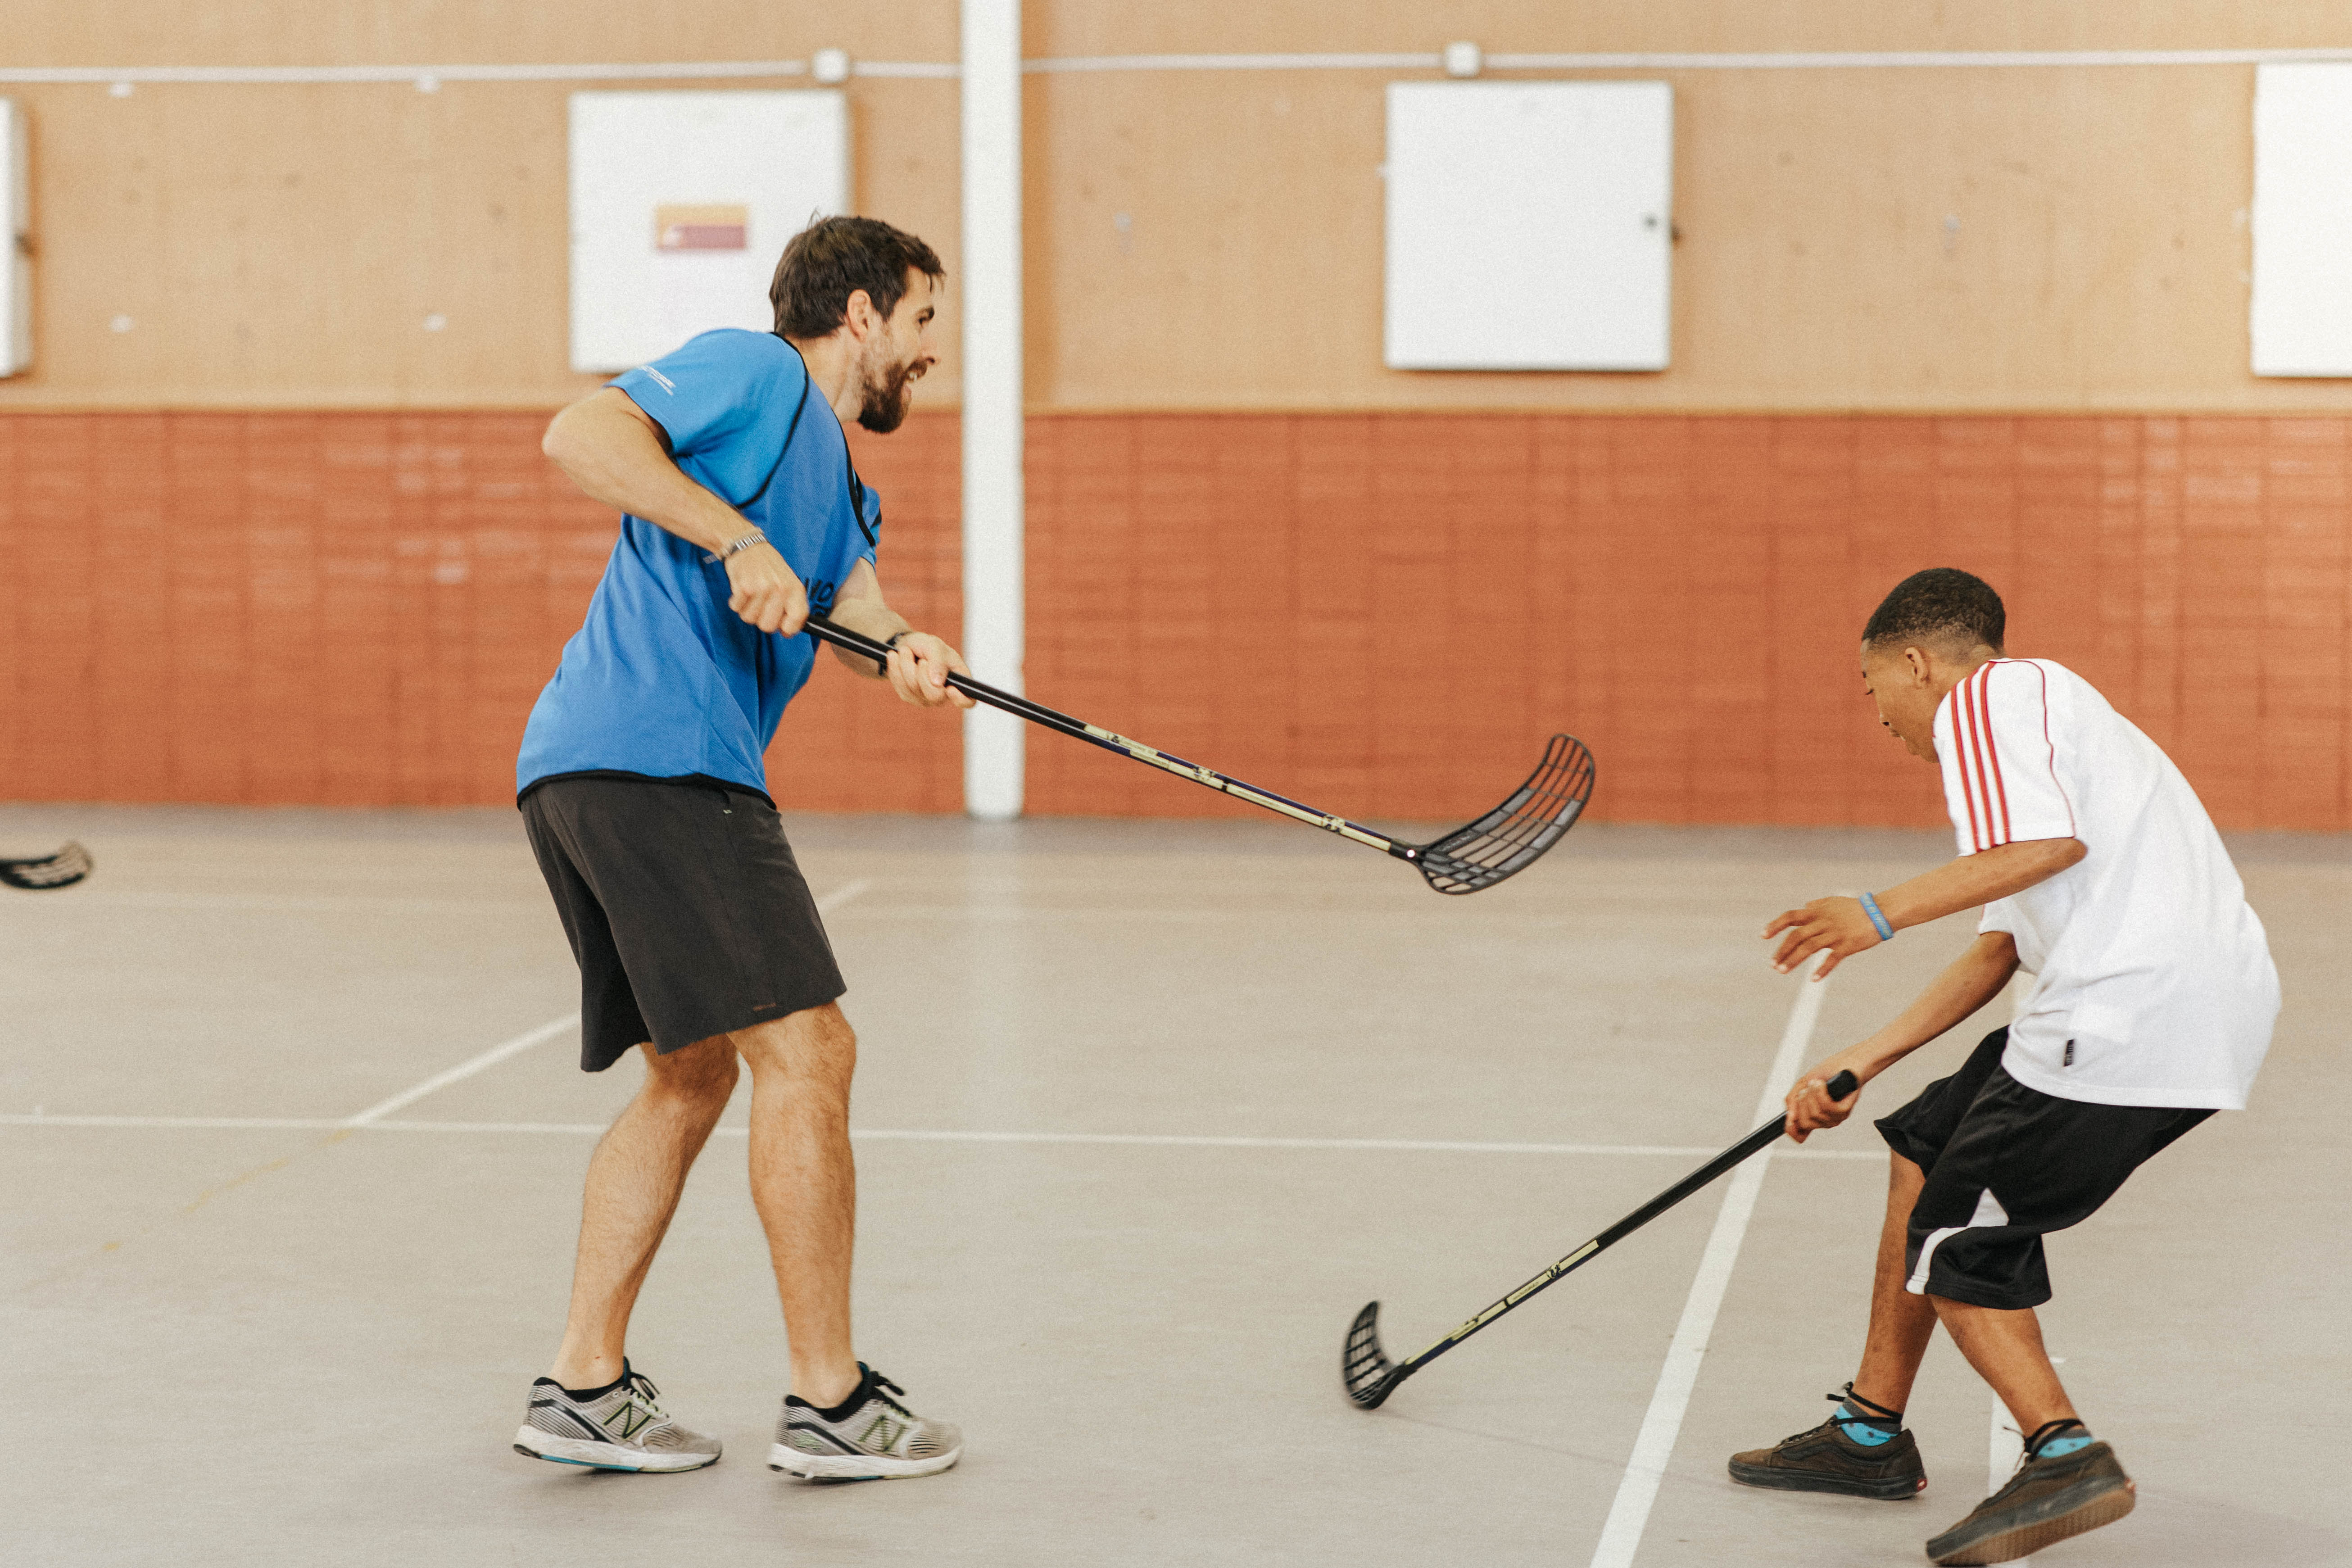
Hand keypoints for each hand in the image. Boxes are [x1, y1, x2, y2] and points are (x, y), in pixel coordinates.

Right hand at [725, 542, 807, 634]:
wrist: (746, 545)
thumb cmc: (768, 565)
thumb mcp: (789, 580)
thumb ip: (791, 604)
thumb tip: (789, 630)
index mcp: (795, 588)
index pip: (798, 619)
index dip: (789, 629)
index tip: (783, 628)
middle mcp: (780, 589)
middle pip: (769, 626)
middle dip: (762, 620)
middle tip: (761, 606)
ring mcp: (761, 588)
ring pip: (750, 619)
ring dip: (747, 610)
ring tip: (751, 594)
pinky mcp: (743, 587)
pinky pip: (737, 609)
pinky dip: (737, 603)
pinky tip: (742, 590)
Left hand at [881, 632, 974, 709]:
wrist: (906, 646)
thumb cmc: (927, 646)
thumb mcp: (935, 645)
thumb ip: (938, 662)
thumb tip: (938, 682)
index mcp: (958, 680)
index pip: (968, 701)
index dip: (961, 699)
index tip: (950, 688)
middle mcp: (944, 694)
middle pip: (935, 696)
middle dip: (923, 674)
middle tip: (920, 659)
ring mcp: (926, 698)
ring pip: (914, 689)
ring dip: (906, 666)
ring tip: (905, 651)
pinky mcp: (909, 696)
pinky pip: (901, 687)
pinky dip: (896, 669)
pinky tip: (896, 658)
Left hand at [1763, 895, 1882, 977]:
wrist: (1880, 912)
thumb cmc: (1855, 908)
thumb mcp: (1833, 902)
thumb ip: (1817, 905)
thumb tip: (1805, 907)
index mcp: (1817, 912)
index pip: (1790, 916)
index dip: (1775, 925)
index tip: (1763, 936)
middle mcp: (1823, 922)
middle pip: (1796, 936)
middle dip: (1782, 951)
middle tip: (1772, 964)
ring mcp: (1835, 934)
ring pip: (1809, 947)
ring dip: (1794, 960)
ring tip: (1782, 971)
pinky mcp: (1848, 945)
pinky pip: (1833, 958)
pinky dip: (1822, 969)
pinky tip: (1813, 979)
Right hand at [1784, 1058, 1865, 1142]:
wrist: (1845, 1064)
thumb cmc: (1825, 1074)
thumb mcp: (1802, 1086)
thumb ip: (1792, 1101)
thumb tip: (1789, 1117)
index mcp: (1812, 1116)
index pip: (1800, 1134)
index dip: (1792, 1131)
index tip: (1789, 1122)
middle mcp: (1823, 1120)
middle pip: (1805, 1122)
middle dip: (1801, 1102)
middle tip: (1807, 1089)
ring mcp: (1835, 1117)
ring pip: (1815, 1114)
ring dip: (1812, 1093)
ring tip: (1817, 1083)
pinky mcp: (1845, 1110)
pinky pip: (1827, 1107)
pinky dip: (1822, 1093)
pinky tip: (1824, 1085)